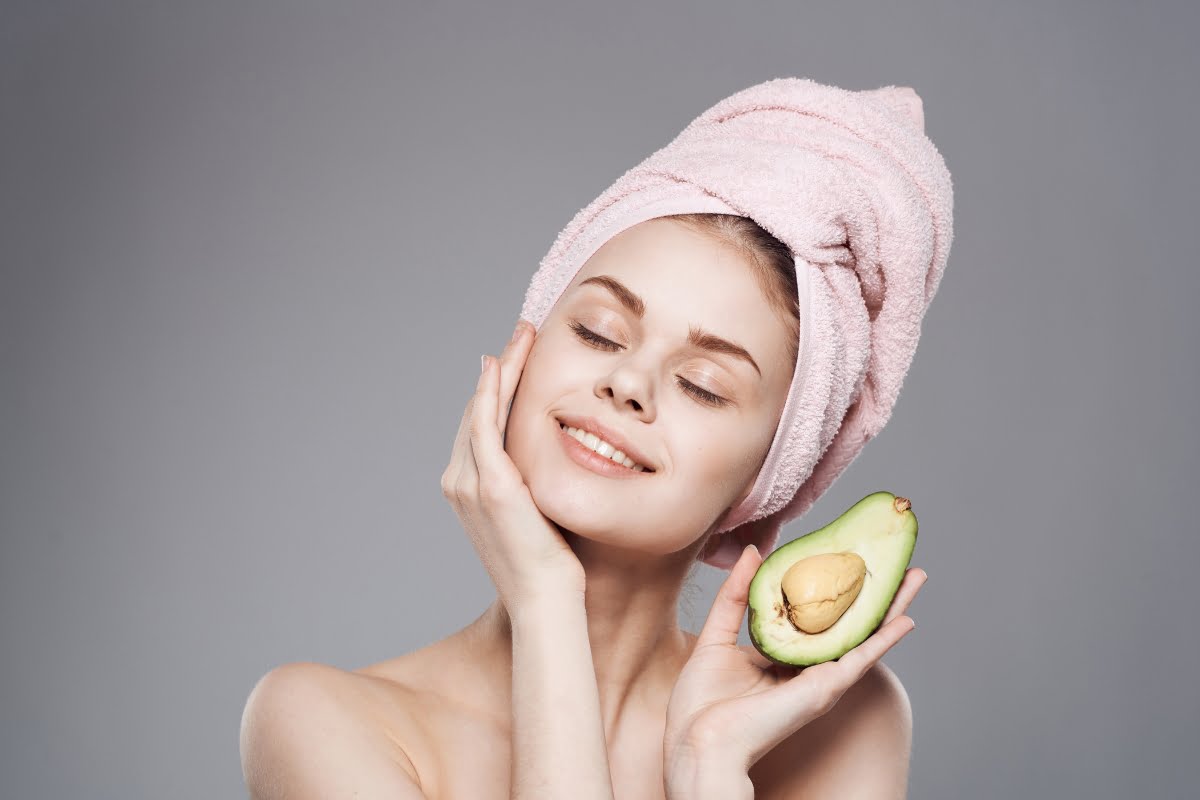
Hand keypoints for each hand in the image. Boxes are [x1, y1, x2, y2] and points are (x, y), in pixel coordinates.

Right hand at [440, 319, 584, 612]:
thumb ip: (535, 486)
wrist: (547, 601)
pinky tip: (501, 362)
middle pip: (478, 411)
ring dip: (500, 369)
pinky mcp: (490, 484)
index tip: (517, 359)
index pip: (482, 427)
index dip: (498, 390)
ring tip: (520, 336)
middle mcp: (460, 483)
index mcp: (470, 491)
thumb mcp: (539, 516)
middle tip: (520, 335)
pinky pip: (485, 423)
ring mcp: (470, 483)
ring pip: (481, 409)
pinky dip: (490, 390)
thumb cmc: (552, 567)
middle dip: (499, 371)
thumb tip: (551, 465)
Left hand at [663, 544, 925, 777]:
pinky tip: (907, 619)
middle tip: (895, 560)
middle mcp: (806, 667)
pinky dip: (885, 638)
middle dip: (873, 592)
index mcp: (782, 656)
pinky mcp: (824, 689)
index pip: (814, 616)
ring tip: (914, 576)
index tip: (847, 557)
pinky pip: (861, 658)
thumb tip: (754, 552)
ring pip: (865, 635)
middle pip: (848, 622)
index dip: (833, 588)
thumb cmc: (702, 702)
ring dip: (892, 606)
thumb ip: (737, 594)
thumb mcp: (716, 633)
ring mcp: (819, 678)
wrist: (700, 741)